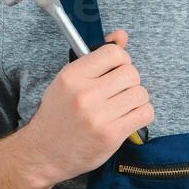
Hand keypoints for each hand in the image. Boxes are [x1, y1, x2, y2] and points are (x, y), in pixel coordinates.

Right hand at [24, 29, 153, 183]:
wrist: (44, 153)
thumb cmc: (58, 114)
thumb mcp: (69, 81)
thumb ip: (96, 57)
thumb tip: (121, 35)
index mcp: (72, 76)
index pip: (114, 53)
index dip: (121, 60)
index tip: (116, 70)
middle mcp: (85, 94)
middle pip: (131, 73)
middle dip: (130, 81)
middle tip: (119, 91)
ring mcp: (99, 116)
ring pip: (141, 93)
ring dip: (136, 99)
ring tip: (122, 106)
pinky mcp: (111, 135)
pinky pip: (145, 113)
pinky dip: (141, 114)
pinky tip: (128, 118)